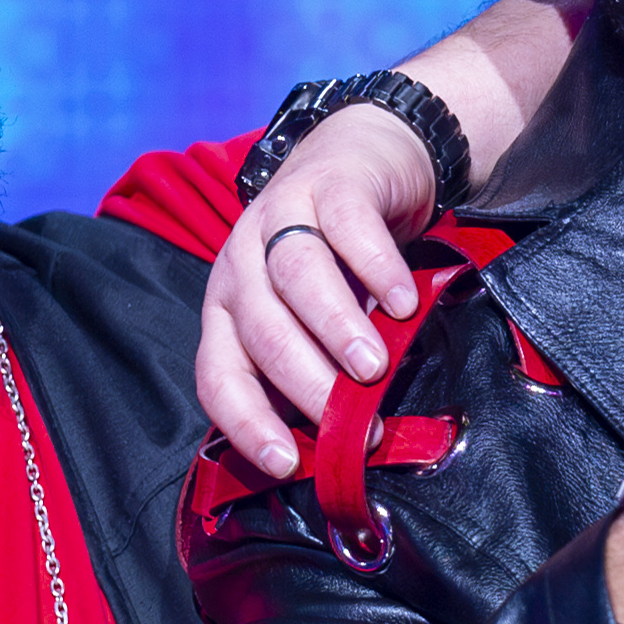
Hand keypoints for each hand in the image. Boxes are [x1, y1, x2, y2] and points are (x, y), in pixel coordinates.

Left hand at [199, 105, 442, 476]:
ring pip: (296, 276)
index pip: (219, 375)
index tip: (287, 463)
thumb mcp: (318, 320)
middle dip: (307, 382)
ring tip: (374, 366)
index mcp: (227, 310)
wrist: (362, 161)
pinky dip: (376, 268)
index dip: (246, 422)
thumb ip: (323, 367)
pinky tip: (404, 302)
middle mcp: (240, 264)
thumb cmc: (338, 262)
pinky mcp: (329, 183)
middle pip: (262, 330)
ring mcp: (279, 217)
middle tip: (357, 420)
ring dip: (335, 327)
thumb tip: (348, 440)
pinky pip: (348, 226)